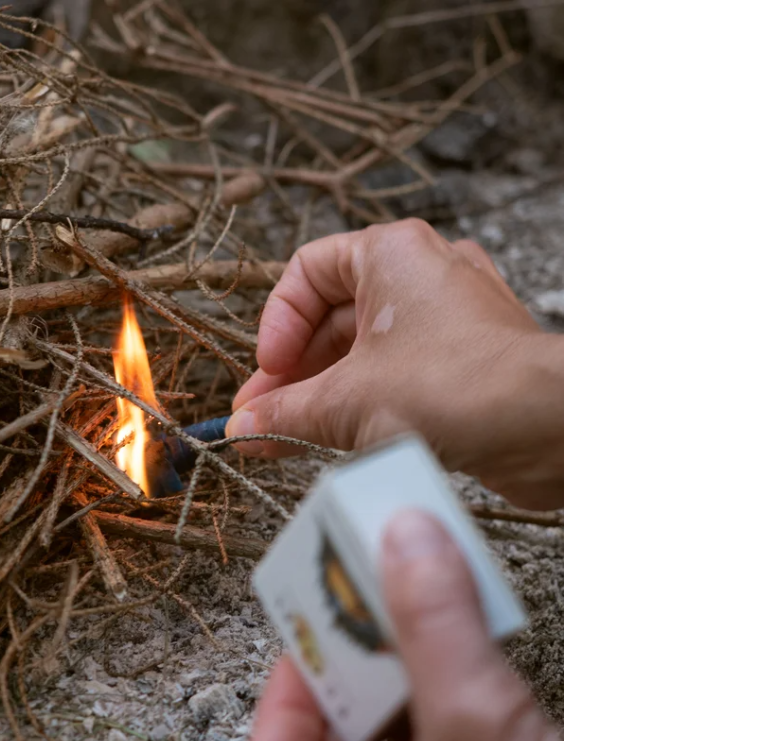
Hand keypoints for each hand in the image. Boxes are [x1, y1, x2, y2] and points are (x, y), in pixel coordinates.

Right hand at [227, 219, 563, 509]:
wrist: (545, 425)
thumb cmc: (458, 386)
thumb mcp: (346, 402)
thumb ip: (285, 413)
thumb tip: (244, 427)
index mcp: (392, 252)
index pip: (307, 271)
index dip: (278, 324)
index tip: (268, 370)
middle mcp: (425, 274)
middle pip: (334, 318)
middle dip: (294, 373)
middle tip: (263, 415)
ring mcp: (451, 318)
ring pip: (368, 351)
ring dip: (324, 393)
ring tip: (288, 437)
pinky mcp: (468, 362)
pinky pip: (400, 375)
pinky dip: (366, 403)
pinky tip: (336, 440)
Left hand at [248, 510, 562, 740]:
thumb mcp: (476, 727)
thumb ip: (437, 632)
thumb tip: (408, 539)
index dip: (290, 680)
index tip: (318, 621)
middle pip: (339, 727)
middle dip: (364, 658)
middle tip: (379, 599)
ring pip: (396, 730)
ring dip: (414, 666)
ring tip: (428, 611)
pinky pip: (443, 734)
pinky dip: (453, 691)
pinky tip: (473, 653)